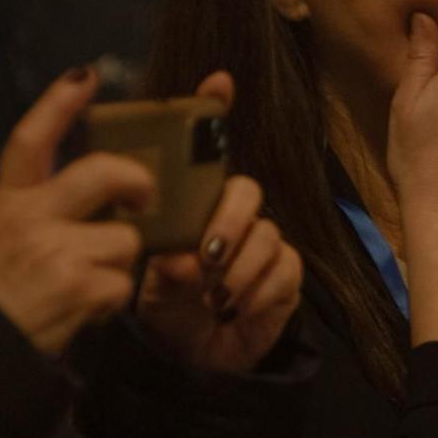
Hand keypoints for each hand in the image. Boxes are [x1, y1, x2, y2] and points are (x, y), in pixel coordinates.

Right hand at [0, 68, 154, 355]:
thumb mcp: (2, 236)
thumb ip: (44, 209)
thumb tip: (105, 189)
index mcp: (9, 200)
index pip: (31, 139)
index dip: (59, 103)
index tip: (87, 74)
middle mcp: (29, 217)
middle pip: (102, 172)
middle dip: (135, 180)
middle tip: (142, 197)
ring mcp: (54, 250)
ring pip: (125, 239)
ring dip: (119, 264)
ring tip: (88, 281)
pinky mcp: (77, 285)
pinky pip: (123, 282)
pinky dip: (113, 299)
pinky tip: (85, 307)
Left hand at [133, 72, 304, 371]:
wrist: (193, 355)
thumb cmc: (168, 306)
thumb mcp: (151, 281)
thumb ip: (166, 262)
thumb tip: (185, 258)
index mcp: (196, 206)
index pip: (209, 149)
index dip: (216, 108)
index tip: (218, 81)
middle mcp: (234, 216)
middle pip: (247, 191)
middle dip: (228, 221)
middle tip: (205, 256)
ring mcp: (263, 242)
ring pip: (266, 235)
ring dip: (236, 270)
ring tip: (212, 298)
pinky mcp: (286, 276)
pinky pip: (284, 269)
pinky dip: (256, 292)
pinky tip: (234, 310)